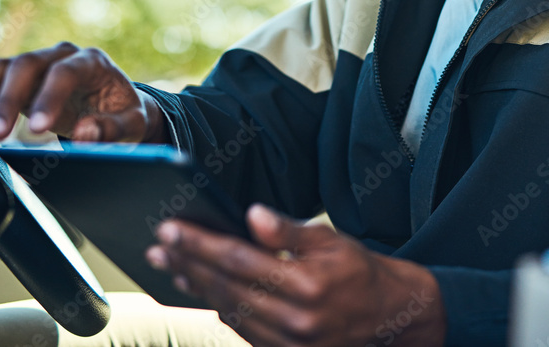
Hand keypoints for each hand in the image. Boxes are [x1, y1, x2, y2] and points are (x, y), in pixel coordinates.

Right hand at [0, 42, 165, 142]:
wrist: (115, 106)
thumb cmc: (124, 113)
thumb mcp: (132, 124)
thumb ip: (113, 129)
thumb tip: (85, 133)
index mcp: (93, 61)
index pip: (66, 72)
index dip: (49, 98)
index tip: (37, 130)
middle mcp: (63, 55)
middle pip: (28, 64)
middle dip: (10, 99)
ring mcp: (41, 62)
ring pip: (5, 68)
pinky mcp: (23, 77)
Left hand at [145, 205, 446, 346]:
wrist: (390, 319)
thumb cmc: (360, 272)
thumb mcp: (332, 241)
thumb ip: (289, 231)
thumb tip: (252, 215)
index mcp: (307, 285)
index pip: (239, 259)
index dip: (200, 243)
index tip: (170, 228)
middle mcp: (294, 319)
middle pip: (224, 287)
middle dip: (186, 263)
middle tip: (158, 243)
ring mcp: (287, 343)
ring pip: (226, 310)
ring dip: (194, 285)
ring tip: (169, 263)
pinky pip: (239, 329)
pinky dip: (216, 306)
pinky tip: (200, 287)